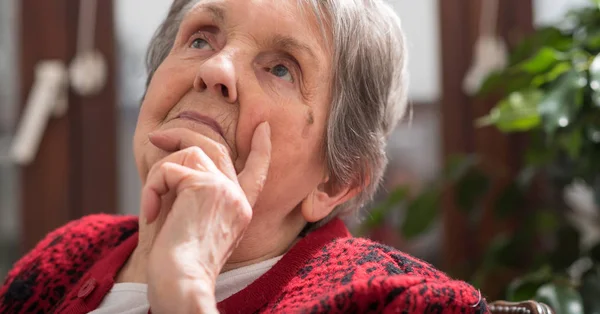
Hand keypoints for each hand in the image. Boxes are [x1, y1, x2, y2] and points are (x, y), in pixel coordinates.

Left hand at [138, 122, 270, 312]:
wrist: (180, 283)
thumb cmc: (179, 266)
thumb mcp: (197, 227)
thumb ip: (199, 199)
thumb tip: (180, 165)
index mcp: (240, 210)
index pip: (257, 172)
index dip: (261, 148)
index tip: (263, 127)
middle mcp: (238, 198)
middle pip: (215, 149)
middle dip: (185, 135)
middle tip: (157, 137)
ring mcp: (225, 190)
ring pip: (188, 153)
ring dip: (160, 174)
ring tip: (152, 204)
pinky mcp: (205, 187)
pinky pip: (168, 169)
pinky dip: (152, 187)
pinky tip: (152, 212)